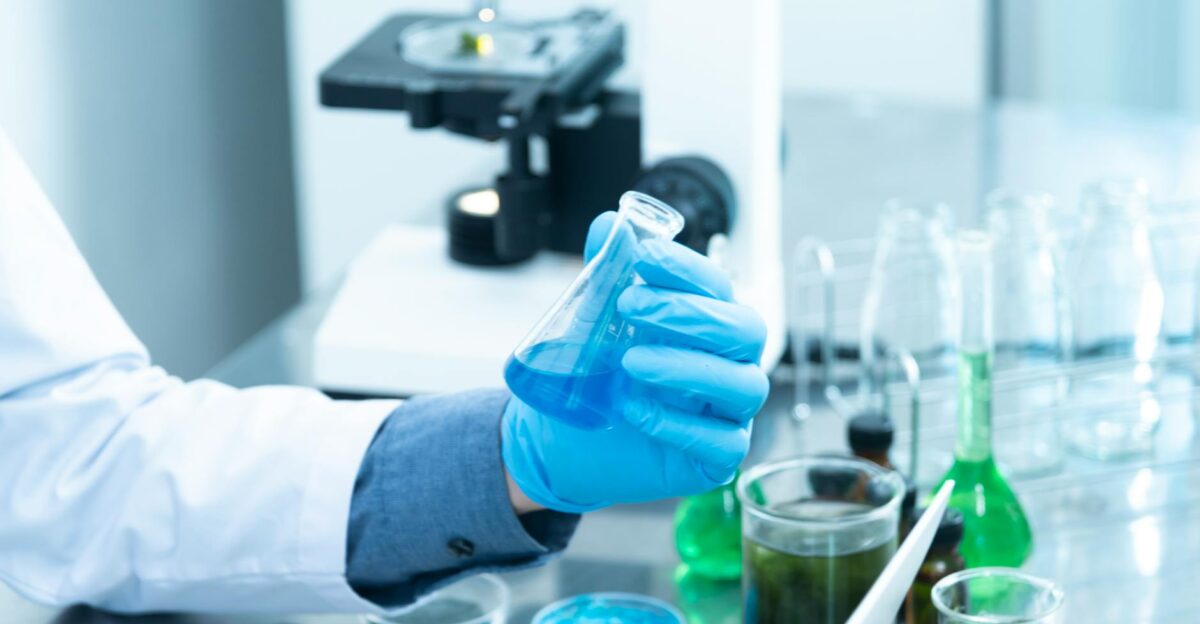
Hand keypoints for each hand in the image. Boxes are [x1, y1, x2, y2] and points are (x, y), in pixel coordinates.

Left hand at [501, 212, 769, 512]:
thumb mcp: (591, 322)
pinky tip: (635, 410)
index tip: (642, 256)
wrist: (564, 442)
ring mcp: (729, 413)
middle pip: (746, 330)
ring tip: (630, 362)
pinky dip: (680, 424)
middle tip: (628, 307)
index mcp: (708, 324)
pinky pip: (723, 443)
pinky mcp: (716, 460)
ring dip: (687, 367)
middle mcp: (729, 364)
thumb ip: (604, 274)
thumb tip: (608, 224)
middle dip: (688, 313)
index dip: (686, 268)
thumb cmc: (596, 376)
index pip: (718, 287)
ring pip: (743, 385)